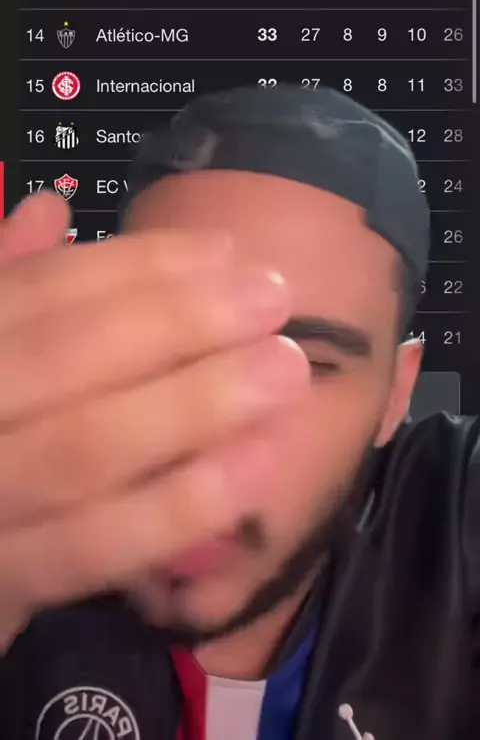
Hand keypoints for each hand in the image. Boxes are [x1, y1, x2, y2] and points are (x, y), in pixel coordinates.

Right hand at [0, 193, 309, 649]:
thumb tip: (48, 210)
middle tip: (272, 297)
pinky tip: (257, 466)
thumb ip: (2, 288)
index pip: (34, 292)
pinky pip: (92, 548)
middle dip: (174, 322)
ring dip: (193, 404)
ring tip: (284, 370)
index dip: (131, 266)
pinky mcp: (4, 582)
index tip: (223, 251)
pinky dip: (177, 507)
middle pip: (63, 359)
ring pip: (83, 450)